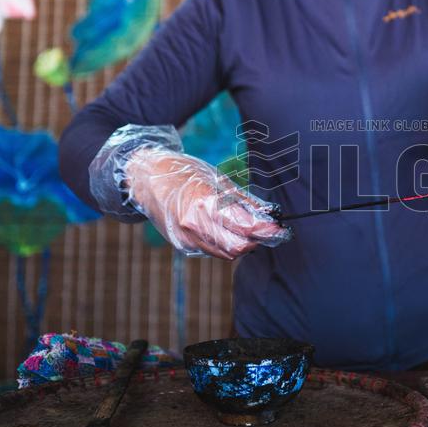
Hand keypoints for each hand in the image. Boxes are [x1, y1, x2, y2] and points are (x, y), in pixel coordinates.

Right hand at [125, 149, 288, 259]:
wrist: (147, 180)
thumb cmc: (184, 173)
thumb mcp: (217, 180)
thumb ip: (244, 200)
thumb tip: (268, 214)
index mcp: (204, 204)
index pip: (244, 228)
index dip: (266, 231)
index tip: (280, 228)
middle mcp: (194, 225)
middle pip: (238, 247)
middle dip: (257, 240)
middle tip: (269, 230)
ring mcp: (186, 238)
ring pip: (226, 253)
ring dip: (243, 245)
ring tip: (251, 230)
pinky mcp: (182, 245)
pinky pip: (212, 251)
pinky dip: (226, 244)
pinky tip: (230, 231)